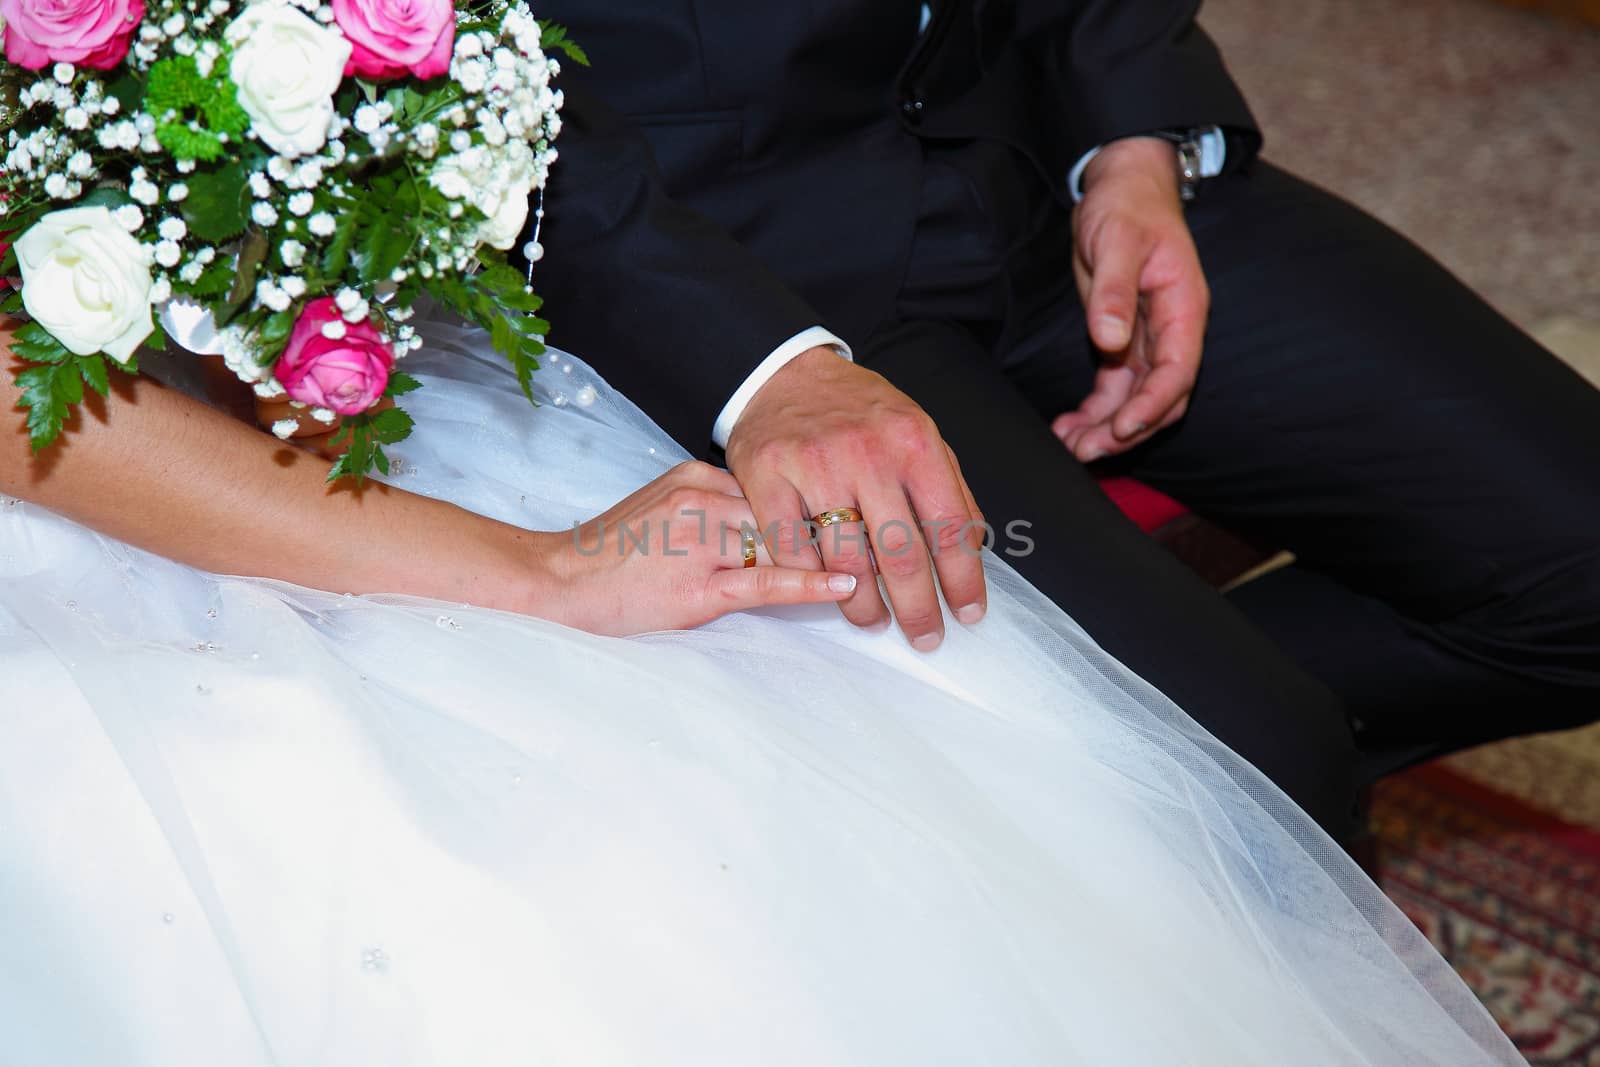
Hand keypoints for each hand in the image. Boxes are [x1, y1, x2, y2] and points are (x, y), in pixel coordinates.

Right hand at [536, 460, 856, 635]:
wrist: (559, 585)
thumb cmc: (613, 555)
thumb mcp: (666, 509)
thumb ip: (716, 506)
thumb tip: (773, 517)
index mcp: (698, 476)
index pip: (779, 484)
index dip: (823, 498)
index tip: (867, 502)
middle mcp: (704, 498)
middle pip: (791, 507)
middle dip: (841, 522)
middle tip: (892, 535)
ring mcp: (701, 542)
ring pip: (786, 541)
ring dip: (837, 554)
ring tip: (886, 566)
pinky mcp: (698, 586)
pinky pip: (765, 581)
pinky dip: (810, 583)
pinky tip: (846, 588)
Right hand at [725, 349, 985, 651]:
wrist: (785, 374)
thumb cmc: (859, 412)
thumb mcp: (917, 432)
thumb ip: (948, 487)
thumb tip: (974, 551)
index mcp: (915, 442)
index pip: (949, 527)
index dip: (963, 581)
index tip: (968, 614)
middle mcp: (867, 452)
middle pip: (901, 554)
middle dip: (918, 609)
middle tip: (925, 637)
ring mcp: (814, 464)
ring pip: (845, 562)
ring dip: (863, 606)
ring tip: (875, 621)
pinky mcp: (767, 476)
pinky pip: (792, 550)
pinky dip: (811, 581)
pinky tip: (827, 593)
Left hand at [1052, 136, 1208, 461]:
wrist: (1121, 188)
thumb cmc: (1125, 207)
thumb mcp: (1116, 241)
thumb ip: (1113, 292)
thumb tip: (1109, 341)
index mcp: (1183, 307)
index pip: (1178, 370)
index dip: (1153, 405)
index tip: (1123, 429)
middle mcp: (1171, 331)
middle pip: (1159, 397)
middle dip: (1125, 429)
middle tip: (1086, 451)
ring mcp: (1148, 340)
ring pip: (1134, 400)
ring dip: (1106, 428)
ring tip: (1069, 447)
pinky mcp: (1123, 341)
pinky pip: (1114, 389)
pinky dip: (1094, 412)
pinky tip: (1068, 428)